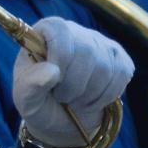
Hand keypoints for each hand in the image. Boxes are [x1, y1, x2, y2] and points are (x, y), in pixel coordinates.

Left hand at [12, 16, 133, 147]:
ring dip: (91, 93)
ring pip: (107, 66)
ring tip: (76, 100)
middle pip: (87, 51)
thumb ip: (31, 84)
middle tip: (63, 98)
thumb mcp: (25, 98)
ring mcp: (98, 42)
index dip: (60, 62)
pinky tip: (93, 99)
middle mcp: (74, 30)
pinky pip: (122, 73)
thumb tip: (52, 71)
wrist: (61, 117)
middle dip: (75, 85)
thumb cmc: (39, 103)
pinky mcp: (118, 57)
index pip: (61, 32)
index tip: (53, 84)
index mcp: (46, 31)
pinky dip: (108, 94)